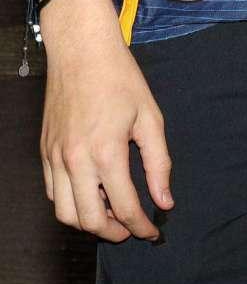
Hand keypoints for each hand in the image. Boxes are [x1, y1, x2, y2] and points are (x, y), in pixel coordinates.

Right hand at [38, 0, 172, 242]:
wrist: (81, 50)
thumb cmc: (119, 79)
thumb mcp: (150, 117)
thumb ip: (158, 164)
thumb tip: (165, 200)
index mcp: (106, 152)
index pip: (124, 207)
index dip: (141, 227)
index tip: (152, 231)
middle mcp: (76, 160)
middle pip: (90, 220)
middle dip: (114, 233)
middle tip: (130, 228)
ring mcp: (55, 157)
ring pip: (64, 213)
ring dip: (88, 222)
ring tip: (110, 214)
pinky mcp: (45, 151)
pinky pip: (52, 192)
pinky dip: (69, 204)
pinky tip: (89, 194)